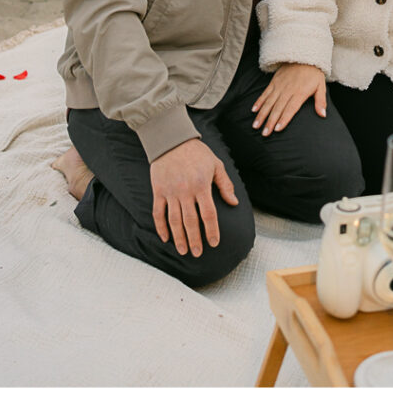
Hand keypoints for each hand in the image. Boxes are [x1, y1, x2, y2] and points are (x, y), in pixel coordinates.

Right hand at [150, 138, 237, 256]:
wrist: (171, 140)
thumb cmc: (197, 152)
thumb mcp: (215, 164)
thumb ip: (225, 184)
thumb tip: (234, 203)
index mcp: (202, 185)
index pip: (208, 214)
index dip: (212, 230)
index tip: (214, 243)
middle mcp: (185, 191)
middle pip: (191, 221)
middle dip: (195, 240)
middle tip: (198, 253)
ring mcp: (170, 192)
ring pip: (174, 221)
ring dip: (179, 238)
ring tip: (183, 251)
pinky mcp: (158, 191)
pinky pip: (158, 213)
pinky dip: (160, 227)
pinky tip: (165, 238)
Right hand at [251, 63, 325, 134]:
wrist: (304, 55)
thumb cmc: (313, 73)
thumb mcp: (321, 86)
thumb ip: (321, 101)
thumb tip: (323, 115)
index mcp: (299, 93)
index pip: (290, 109)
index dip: (283, 119)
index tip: (277, 129)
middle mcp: (287, 90)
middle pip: (277, 108)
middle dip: (270, 121)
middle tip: (264, 133)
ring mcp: (279, 86)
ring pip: (269, 102)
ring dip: (262, 114)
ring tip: (256, 125)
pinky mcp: (274, 82)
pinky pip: (265, 93)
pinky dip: (259, 101)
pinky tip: (254, 110)